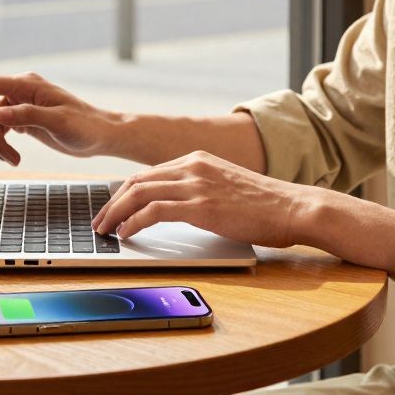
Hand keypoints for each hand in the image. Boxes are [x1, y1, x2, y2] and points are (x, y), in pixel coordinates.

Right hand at [0, 72, 116, 165]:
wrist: (101, 135)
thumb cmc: (86, 126)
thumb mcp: (58, 123)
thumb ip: (27, 116)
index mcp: (26, 85)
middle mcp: (19, 90)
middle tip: (11, 158)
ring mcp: (19, 104)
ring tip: (15, 159)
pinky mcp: (21, 117)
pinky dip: (1, 146)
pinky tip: (15, 154)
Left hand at [91, 150, 323, 246]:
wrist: (295, 207)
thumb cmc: (266, 205)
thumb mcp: (226, 187)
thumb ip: (200, 190)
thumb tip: (175, 209)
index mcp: (198, 159)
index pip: (148, 174)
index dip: (125, 193)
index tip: (113, 209)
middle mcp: (193, 166)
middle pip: (136, 181)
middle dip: (112, 203)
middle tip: (100, 222)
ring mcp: (196, 184)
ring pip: (139, 194)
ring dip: (116, 214)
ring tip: (106, 231)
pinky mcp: (201, 206)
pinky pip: (153, 212)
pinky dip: (134, 223)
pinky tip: (126, 235)